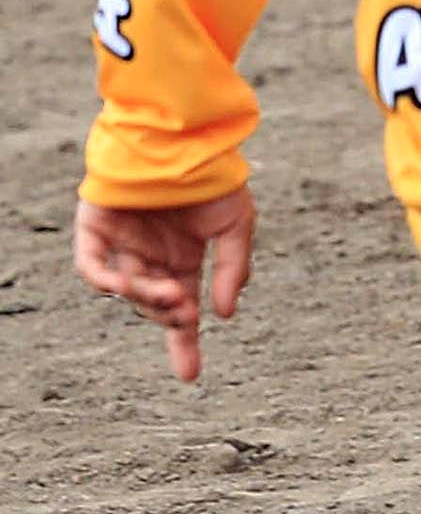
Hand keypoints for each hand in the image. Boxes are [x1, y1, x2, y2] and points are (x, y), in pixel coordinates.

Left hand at [75, 188, 257, 383]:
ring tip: (171, 293)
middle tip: (187, 313)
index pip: (181, 311)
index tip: (190, 376)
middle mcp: (150, 257)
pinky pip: (91, 266)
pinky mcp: (95, 229)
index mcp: (183, 259)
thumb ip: (232, 268)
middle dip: (170, 316)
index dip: (185, 343)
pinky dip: (106, 280)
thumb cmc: (212, 177)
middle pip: (153, 305)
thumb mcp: (237, 225)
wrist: (183, 136)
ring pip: (125, 289)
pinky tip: (127, 284)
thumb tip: (224, 315)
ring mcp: (121, 244)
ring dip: (147, 299)